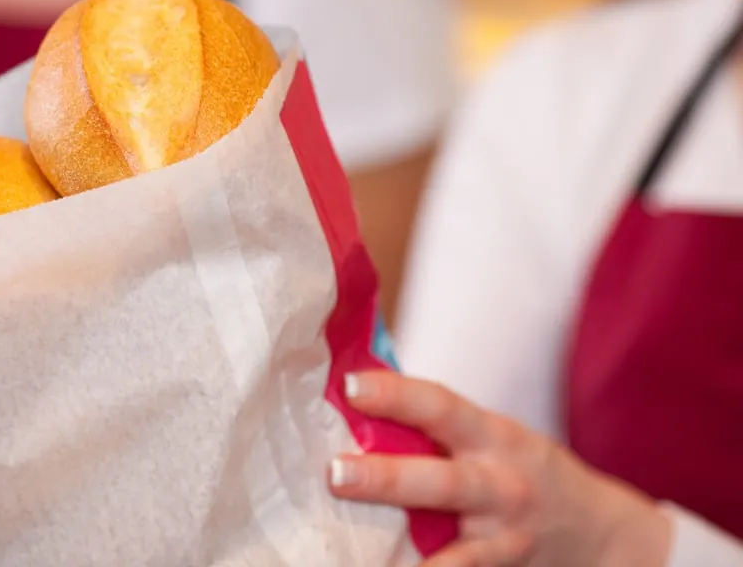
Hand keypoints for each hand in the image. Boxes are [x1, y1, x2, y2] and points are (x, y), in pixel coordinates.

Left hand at [328, 371, 672, 565]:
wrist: (600, 534)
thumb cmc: (520, 470)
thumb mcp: (492, 436)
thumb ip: (438, 425)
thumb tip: (352, 395)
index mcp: (492, 437)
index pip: (440, 406)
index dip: (396, 394)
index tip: (351, 386)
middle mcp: (501, 488)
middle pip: (442, 482)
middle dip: (388, 478)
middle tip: (336, 473)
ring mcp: (505, 541)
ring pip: (457, 554)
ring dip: (412, 558)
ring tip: (360, 558)